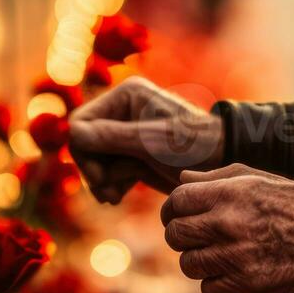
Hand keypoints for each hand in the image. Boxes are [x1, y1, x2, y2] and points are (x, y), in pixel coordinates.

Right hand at [68, 77, 224, 202]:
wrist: (221, 161)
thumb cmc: (192, 145)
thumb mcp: (150, 142)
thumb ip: (110, 136)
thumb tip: (72, 133)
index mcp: (126, 95)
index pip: (81, 122)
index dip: (83, 151)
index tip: (99, 175)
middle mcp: (123, 111)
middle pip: (83, 143)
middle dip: (92, 169)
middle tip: (107, 192)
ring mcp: (127, 134)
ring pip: (93, 160)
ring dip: (101, 180)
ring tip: (114, 196)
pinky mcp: (132, 154)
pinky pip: (107, 170)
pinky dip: (110, 184)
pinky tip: (119, 195)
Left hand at [160, 164, 293, 292]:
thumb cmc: (293, 203)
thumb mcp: (256, 178)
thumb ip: (215, 178)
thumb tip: (181, 180)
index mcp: (229, 193)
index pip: (177, 201)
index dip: (171, 209)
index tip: (177, 216)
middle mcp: (228, 223)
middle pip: (176, 234)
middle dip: (180, 236)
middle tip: (195, 237)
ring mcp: (236, 256)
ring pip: (188, 264)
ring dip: (198, 261)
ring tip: (217, 254)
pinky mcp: (246, 284)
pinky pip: (208, 289)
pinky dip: (215, 284)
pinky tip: (231, 272)